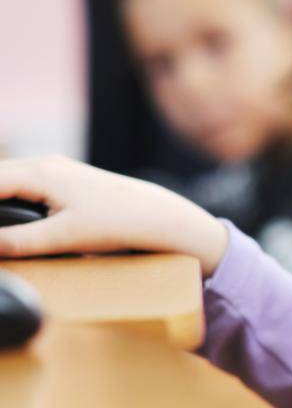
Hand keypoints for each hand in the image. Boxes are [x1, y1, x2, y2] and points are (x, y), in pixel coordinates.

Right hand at [0, 156, 228, 275]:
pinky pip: (21, 185)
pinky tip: (5, 215)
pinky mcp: (64, 182)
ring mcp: (55, 171)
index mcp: (41, 172)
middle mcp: (45, 165)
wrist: (159, 216)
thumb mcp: (63, 237)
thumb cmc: (115, 223)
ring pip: (7, 179)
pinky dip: (5, 196)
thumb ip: (18, 242)